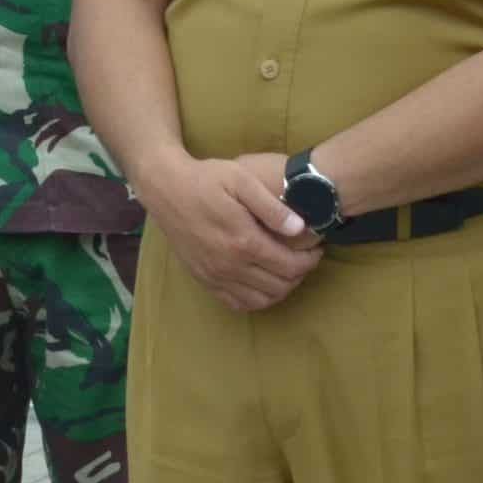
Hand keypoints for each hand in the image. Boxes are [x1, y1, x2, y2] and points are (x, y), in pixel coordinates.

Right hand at [135, 150, 322, 312]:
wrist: (165, 188)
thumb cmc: (206, 179)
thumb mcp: (241, 180)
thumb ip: (272, 207)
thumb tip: (300, 229)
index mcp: (243, 241)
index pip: (291, 266)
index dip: (310, 260)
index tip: (317, 248)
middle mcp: (230, 265)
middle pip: (280, 285)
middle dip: (300, 274)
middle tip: (304, 257)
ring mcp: (215, 275)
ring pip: (261, 299)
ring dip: (281, 289)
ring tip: (286, 269)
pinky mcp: (203, 279)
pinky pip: (237, 303)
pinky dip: (256, 299)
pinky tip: (261, 282)